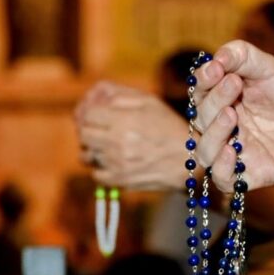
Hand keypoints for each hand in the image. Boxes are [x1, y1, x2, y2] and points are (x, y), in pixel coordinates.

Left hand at [75, 82, 189, 189]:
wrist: (190, 160)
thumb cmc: (170, 127)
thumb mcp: (149, 101)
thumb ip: (119, 94)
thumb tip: (93, 95)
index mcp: (124, 120)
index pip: (87, 115)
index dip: (90, 113)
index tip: (98, 116)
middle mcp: (117, 142)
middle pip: (83, 134)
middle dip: (89, 130)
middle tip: (101, 131)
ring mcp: (116, 163)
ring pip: (86, 155)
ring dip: (94, 149)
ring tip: (109, 147)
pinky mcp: (119, 181)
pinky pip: (95, 174)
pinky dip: (101, 168)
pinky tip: (115, 162)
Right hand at [193, 41, 273, 192]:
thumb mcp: (270, 67)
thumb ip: (243, 56)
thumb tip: (217, 56)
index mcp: (225, 101)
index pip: (201, 93)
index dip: (202, 82)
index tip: (215, 69)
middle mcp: (226, 128)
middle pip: (201, 119)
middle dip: (214, 100)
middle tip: (233, 84)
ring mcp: (238, 151)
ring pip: (205, 151)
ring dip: (212, 133)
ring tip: (230, 114)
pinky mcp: (253, 174)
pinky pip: (224, 180)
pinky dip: (221, 167)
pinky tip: (231, 150)